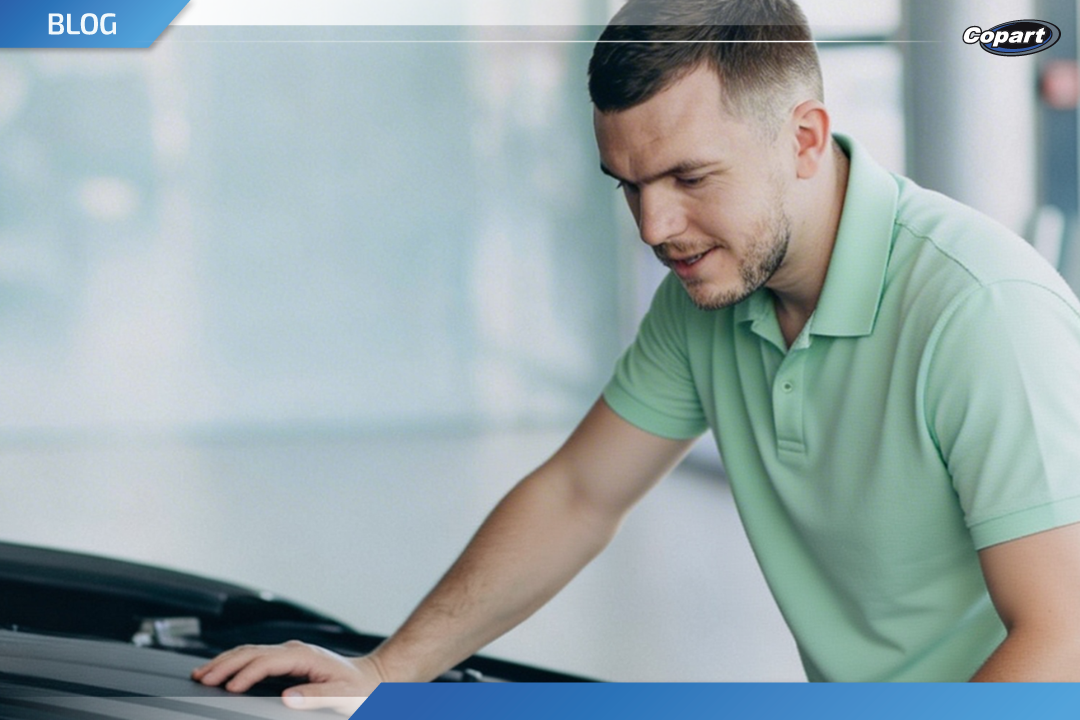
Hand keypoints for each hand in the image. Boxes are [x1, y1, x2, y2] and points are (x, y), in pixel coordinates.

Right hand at [191, 640, 383, 714]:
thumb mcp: (343, 697)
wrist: (373, 678)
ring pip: (251, 652)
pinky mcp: (289, 660)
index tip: (228, 688)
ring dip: (226, 661)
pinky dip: (236, 663)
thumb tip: (286, 698)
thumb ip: (316, 697)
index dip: (246, 674)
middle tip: (201, 677)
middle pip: (252, 652)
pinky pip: (256, 658)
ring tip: (202, 673)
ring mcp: (291, 653)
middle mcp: (296, 650)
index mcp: (306, 656)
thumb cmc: (360, 690)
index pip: (267, 661)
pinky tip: (223, 671)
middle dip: (225, 664)